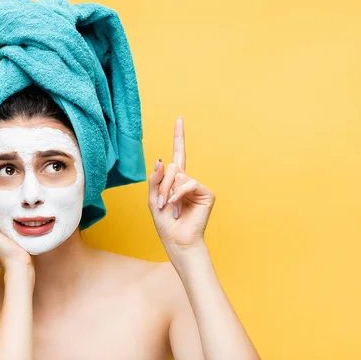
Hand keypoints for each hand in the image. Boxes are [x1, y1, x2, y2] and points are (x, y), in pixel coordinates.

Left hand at [148, 117, 215, 256]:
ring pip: (179, 174)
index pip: (178, 154)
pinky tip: (177, 205)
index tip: (179, 119)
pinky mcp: (207, 193)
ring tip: (170, 207)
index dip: (179, 137)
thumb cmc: (166, 224)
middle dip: (162, 184)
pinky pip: (189, 183)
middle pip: (172, 167)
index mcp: (176, 181)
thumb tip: (161, 159)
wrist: (178, 241)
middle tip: (162, 203)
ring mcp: (198, 186)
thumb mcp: (153, 200)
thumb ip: (155, 179)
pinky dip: (179, 193)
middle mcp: (188, 181)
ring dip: (169, 191)